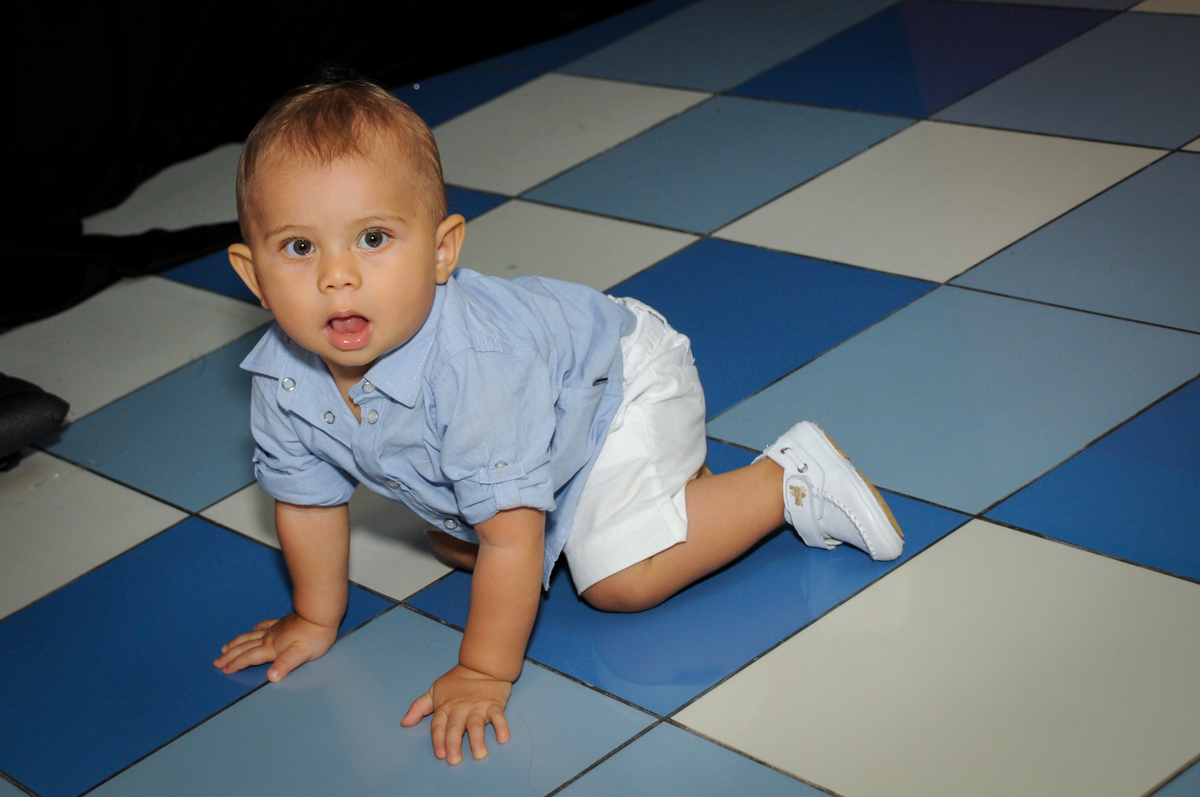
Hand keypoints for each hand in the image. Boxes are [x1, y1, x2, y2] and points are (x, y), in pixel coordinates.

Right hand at [213, 612, 337, 681]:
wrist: (321, 614)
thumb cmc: (315, 636)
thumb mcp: (301, 654)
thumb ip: (285, 664)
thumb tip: (271, 677)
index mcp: (272, 648)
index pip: (250, 657)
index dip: (236, 664)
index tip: (224, 669)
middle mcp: (270, 638)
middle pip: (245, 647)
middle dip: (230, 655)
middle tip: (217, 661)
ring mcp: (275, 629)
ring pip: (251, 636)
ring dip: (237, 642)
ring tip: (226, 647)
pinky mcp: (283, 622)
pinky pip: (264, 625)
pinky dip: (255, 629)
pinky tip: (254, 628)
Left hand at [401, 664, 512, 763]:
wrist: (482, 665)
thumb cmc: (457, 681)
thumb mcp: (434, 691)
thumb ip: (419, 707)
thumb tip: (404, 722)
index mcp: (445, 707)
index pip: (439, 725)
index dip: (438, 740)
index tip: (440, 754)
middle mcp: (460, 709)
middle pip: (455, 727)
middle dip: (454, 743)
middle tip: (454, 760)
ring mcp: (478, 707)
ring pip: (476, 724)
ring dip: (478, 739)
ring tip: (479, 754)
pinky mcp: (494, 704)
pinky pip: (498, 716)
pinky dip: (501, 726)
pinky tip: (503, 738)